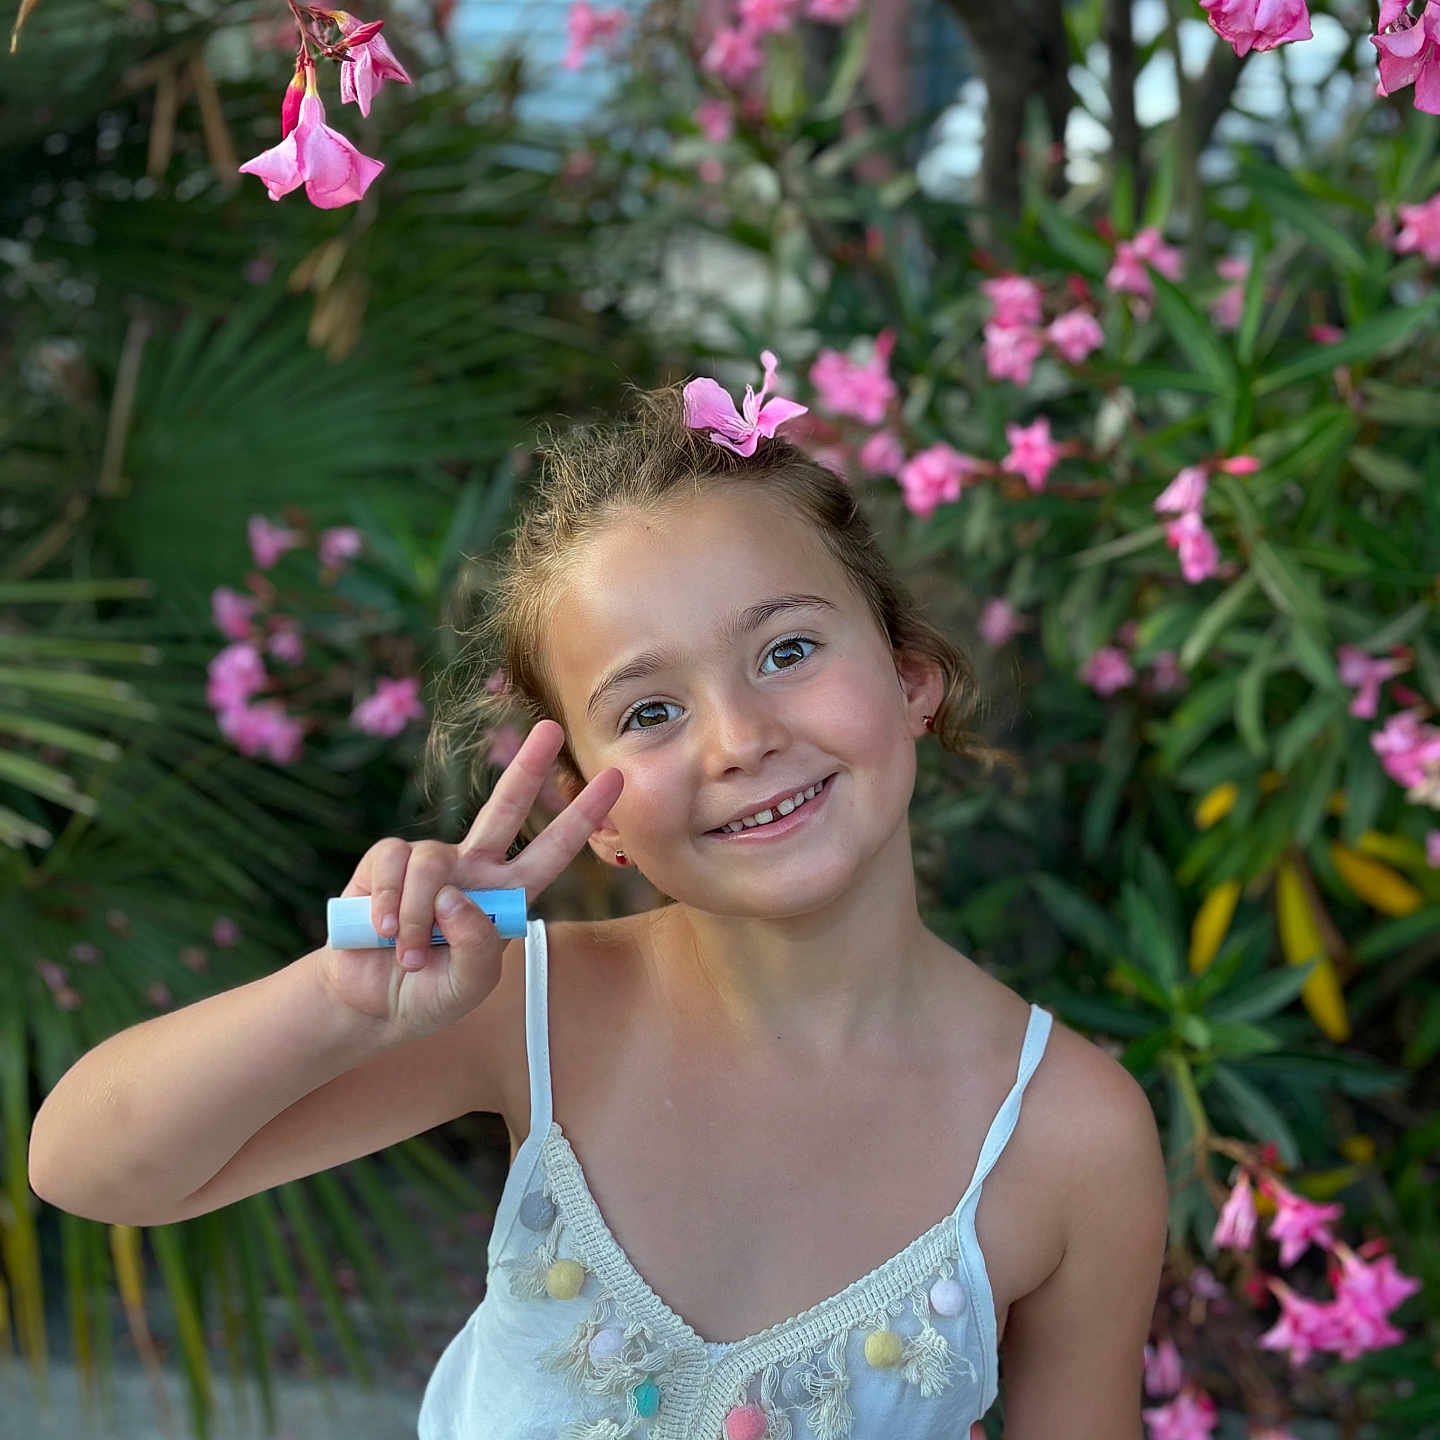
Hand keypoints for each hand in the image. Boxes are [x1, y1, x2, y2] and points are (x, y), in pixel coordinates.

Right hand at [319, 720, 622, 1038]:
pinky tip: (383, 932)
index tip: (615, 778)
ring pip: (432, 862)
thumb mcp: (468, 987)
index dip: (582, 816)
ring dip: (417, 916)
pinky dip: (388, 903)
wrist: (368, 1003)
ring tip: (408, 955)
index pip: (552, 850)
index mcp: (506, 896)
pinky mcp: (386, 862)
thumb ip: (477, 948)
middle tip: (550, 728)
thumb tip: (456, 896)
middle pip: (505, 807)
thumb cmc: (427, 996)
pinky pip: (393, 864)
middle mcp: (474, 870)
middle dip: (528, 767)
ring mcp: (431, 862)